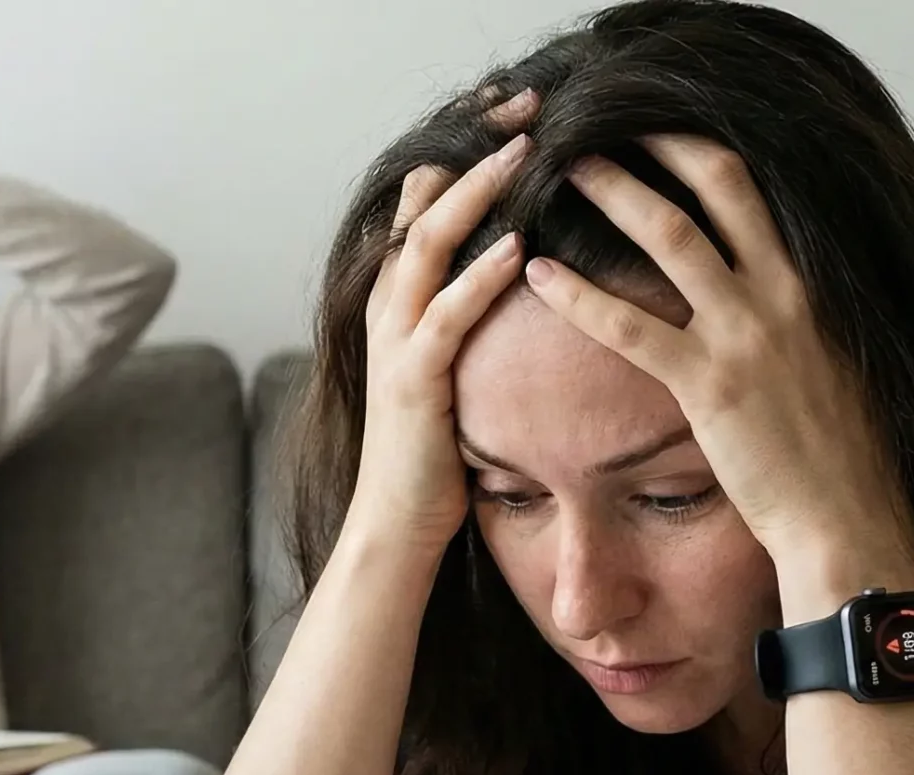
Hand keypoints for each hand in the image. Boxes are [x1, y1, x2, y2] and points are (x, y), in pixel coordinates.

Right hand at [346, 97, 535, 550]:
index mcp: (400, 301)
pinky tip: (519, 247)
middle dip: (475, 151)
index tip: (512, 112)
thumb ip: (468, 317)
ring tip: (524, 151)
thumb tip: (522, 276)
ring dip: (478, 194)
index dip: (465, 152)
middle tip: (525, 107)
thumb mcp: (453, 369)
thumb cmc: (436, 455)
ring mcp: (394, 344)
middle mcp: (388, 310)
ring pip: (428, 246)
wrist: (394, 529)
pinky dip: (480, 278)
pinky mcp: (412, 383)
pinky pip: (446, 317)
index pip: (425, 202)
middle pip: (424, 204)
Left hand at [521, 136, 913, 604]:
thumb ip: (798, 320)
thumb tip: (770, 299)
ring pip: (670, 237)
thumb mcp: (832, 365)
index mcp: (812, 284)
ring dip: (613, 194)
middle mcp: (784, 293)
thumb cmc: (839, 456)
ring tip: (563, 170)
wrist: (849, 519)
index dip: (701, 152)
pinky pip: (630, 326)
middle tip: (604, 127)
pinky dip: (578, 294)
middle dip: (657, 146)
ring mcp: (747, 334)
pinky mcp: (710, 385)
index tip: (661, 133)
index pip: (755, 191)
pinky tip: (539, 275)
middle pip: (716, 186)